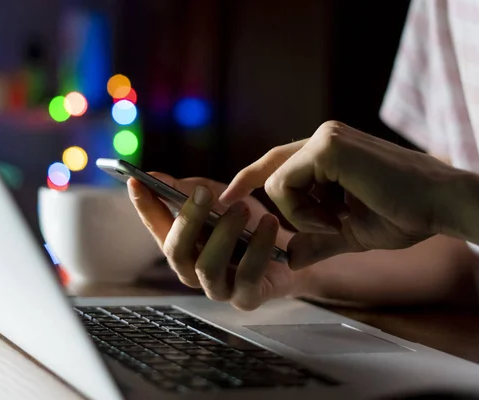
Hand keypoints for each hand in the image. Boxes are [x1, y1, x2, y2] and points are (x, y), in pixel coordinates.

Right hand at [127, 174, 296, 310]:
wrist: (293, 252)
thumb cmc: (250, 224)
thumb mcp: (221, 198)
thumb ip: (190, 190)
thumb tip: (155, 177)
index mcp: (182, 245)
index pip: (155, 226)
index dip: (144, 206)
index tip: (136, 182)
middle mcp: (193, 270)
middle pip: (176, 252)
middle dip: (187, 220)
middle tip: (203, 193)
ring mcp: (218, 288)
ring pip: (207, 267)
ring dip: (224, 234)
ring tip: (242, 208)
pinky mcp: (246, 299)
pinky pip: (247, 277)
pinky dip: (258, 247)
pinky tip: (269, 224)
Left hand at [220, 121, 464, 268]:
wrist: (441, 206)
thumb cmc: (405, 215)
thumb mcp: (350, 232)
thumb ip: (317, 240)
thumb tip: (290, 258)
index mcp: (328, 153)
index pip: (277, 163)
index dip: (248, 178)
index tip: (226, 198)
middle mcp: (323, 139)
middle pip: (271, 171)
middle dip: (267, 201)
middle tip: (290, 217)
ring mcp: (325, 139)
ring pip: (276, 184)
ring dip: (300, 215)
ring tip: (339, 221)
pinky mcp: (328, 147)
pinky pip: (285, 186)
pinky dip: (304, 212)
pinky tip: (338, 217)